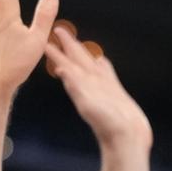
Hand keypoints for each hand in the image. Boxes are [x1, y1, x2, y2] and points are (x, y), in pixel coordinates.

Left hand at [46, 29, 152, 149]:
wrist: (127, 141)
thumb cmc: (109, 126)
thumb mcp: (89, 105)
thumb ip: (76, 87)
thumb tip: (62, 70)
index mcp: (82, 85)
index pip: (66, 62)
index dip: (56, 50)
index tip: (45, 37)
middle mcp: (91, 85)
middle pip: (78, 60)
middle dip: (68, 45)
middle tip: (58, 29)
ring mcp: (103, 89)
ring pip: (91, 65)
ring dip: (83, 53)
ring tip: (76, 42)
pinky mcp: (115, 93)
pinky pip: (106, 75)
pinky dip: (101, 66)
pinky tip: (100, 62)